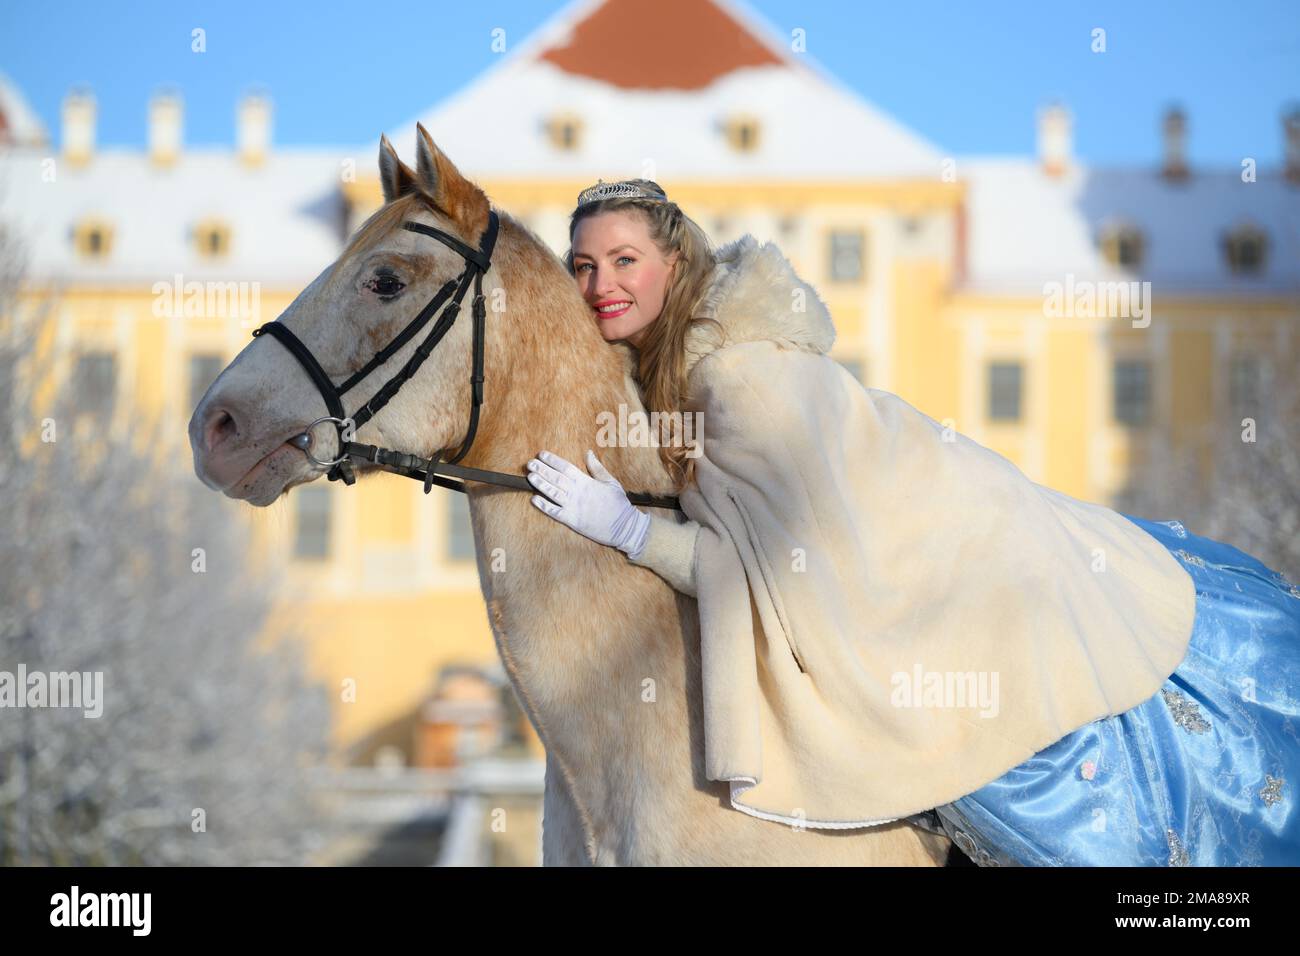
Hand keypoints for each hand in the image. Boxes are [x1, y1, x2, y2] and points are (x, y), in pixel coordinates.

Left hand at [526, 449, 649, 556]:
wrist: (624, 526)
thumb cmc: (619, 504)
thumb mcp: (610, 482)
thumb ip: (597, 468)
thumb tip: (588, 453)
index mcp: (586, 482)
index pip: (565, 467)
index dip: (552, 460)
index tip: (541, 454)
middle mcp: (577, 493)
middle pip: (556, 478)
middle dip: (541, 469)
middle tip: (529, 463)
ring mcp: (573, 507)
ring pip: (552, 493)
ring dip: (540, 484)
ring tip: (530, 476)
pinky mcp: (572, 520)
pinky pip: (554, 512)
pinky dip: (544, 506)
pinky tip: (534, 499)